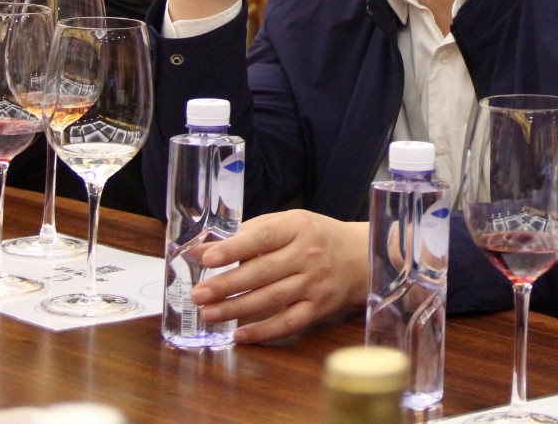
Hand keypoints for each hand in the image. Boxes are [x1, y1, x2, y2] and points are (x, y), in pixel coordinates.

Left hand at [190, 210, 370, 343]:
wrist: (358, 257)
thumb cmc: (315, 237)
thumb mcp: (289, 223)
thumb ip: (250, 233)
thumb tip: (205, 248)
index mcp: (298, 228)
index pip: (263, 237)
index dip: (235, 248)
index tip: (208, 258)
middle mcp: (308, 255)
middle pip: (263, 272)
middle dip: (227, 284)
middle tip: (199, 294)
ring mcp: (314, 284)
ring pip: (271, 299)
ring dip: (236, 308)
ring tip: (209, 313)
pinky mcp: (318, 308)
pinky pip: (287, 323)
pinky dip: (263, 331)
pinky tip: (239, 334)